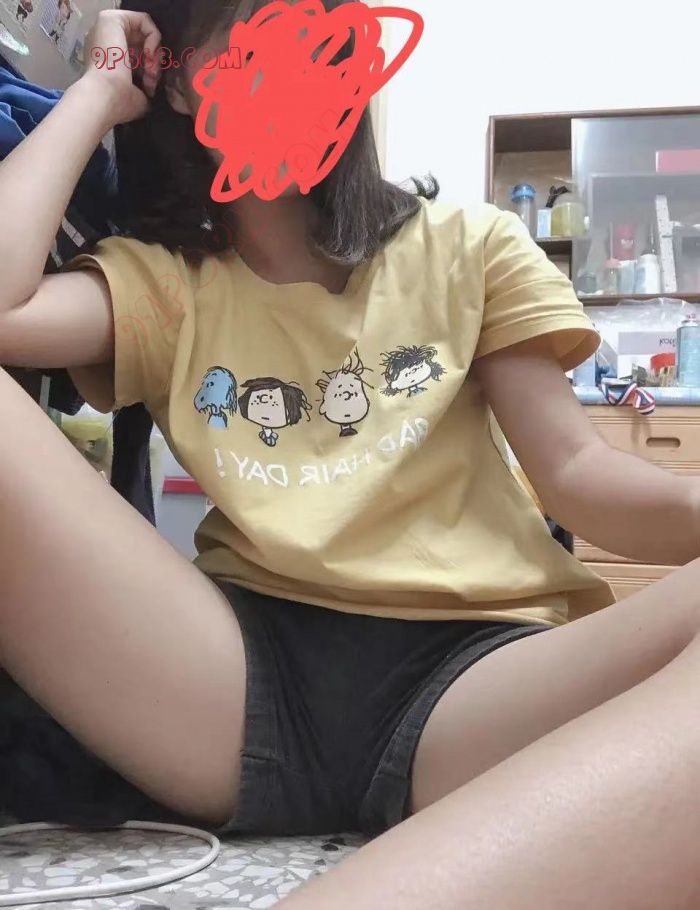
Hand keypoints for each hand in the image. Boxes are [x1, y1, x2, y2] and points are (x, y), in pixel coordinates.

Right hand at [81, 9, 162, 125]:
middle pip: (142, 42)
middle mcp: (106, 40)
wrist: (104, 96)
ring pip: (144, 32)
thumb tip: (152, 91)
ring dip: (155, 52)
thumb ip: (144, 87)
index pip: (137, 56)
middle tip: (152, 78)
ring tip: (151, 70)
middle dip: (154, 62)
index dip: (149, 70)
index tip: (150, 87)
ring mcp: (107, 28)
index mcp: (108, 58)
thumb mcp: (137, 96)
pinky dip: (154, 38)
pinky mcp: (112, 18)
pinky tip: (149, 55)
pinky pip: (144, 20)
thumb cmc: (118, 101)